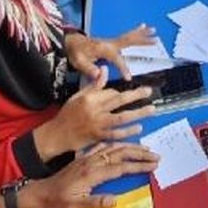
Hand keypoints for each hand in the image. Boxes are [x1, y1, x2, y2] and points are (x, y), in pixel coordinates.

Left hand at [16, 143, 159, 207]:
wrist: (38, 194)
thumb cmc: (56, 203)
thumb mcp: (74, 207)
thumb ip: (94, 202)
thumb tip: (114, 200)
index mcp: (91, 174)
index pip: (120, 167)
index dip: (138, 165)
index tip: (153, 165)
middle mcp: (90, 163)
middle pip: (119, 153)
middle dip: (139, 153)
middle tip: (156, 155)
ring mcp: (86, 160)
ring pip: (112, 148)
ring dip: (130, 147)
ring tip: (144, 148)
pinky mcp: (82, 160)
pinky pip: (101, 147)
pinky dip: (114, 143)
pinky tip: (119, 143)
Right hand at [41, 70, 155, 155]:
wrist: (57, 135)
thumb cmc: (67, 115)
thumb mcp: (78, 96)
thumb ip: (94, 85)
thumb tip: (105, 70)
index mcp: (89, 98)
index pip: (110, 92)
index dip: (122, 92)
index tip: (131, 93)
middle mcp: (94, 110)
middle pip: (119, 101)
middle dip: (136, 96)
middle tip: (149, 91)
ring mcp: (97, 124)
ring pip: (121, 118)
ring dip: (138, 113)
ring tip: (151, 109)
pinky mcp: (98, 137)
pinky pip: (116, 134)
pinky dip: (127, 132)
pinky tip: (138, 128)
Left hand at [64, 26, 155, 80]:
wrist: (71, 42)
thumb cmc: (75, 52)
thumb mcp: (79, 61)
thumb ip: (88, 68)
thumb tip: (98, 73)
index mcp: (104, 48)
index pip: (117, 59)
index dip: (123, 68)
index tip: (128, 77)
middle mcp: (110, 43)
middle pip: (129, 40)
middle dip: (142, 40)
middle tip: (155, 38)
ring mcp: (111, 42)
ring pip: (129, 37)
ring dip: (141, 34)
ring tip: (154, 31)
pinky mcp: (111, 42)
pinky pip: (126, 37)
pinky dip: (135, 33)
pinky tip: (142, 30)